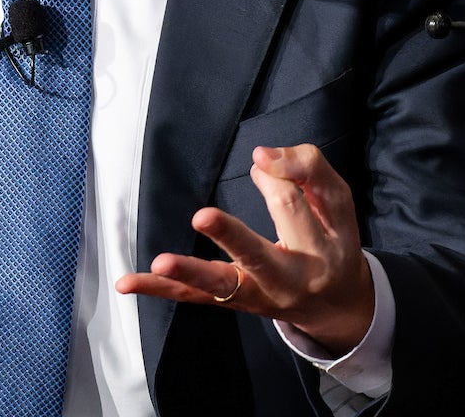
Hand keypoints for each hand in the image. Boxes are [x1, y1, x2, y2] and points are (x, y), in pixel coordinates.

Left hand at [114, 143, 375, 353]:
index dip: (279, 173)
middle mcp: (289, 280)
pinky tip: (126, 282)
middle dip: (231, 237)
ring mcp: (257, 296)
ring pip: (222, 286)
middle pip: (260, 255)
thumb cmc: (332, 240)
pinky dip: (161, 289)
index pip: (294, 204)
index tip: (263, 158)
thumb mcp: (336, 202)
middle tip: (203, 216)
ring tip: (159, 263)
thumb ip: (307, 169)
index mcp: (321, 250)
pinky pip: (195, 296)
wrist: (338, 306)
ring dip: (189, 273)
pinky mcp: (232, 301)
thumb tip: (259, 157)